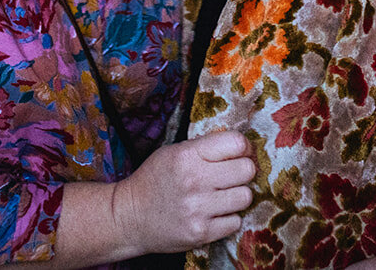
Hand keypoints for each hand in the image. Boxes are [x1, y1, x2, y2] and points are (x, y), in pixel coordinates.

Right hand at [114, 129, 254, 252]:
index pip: (236, 143)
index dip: (243, 147)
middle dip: (243, 172)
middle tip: (232, 176)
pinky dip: (228, 218)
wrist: (130, 217)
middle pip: (246, 170)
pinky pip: (235, 222)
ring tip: (222, 196)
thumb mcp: (173, 153)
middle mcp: (194, 180)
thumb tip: (241, 145)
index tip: (240, 153)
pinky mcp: (201, 233)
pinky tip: (213, 213)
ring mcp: (198, 209)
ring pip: (245, 197)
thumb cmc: (154, 181)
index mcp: (187, 155)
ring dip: (237, 196)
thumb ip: (204, 147)